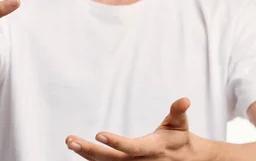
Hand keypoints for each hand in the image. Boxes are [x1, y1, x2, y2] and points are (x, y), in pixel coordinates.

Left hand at [66, 98, 201, 160]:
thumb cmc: (179, 139)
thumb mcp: (180, 124)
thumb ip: (178, 112)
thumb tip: (184, 100)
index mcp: (153, 148)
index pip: (132, 148)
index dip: (116, 143)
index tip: (99, 134)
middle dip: (90, 152)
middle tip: (72, 142)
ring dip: (87, 155)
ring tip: (70, 142)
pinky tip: (79, 151)